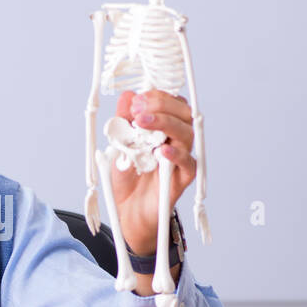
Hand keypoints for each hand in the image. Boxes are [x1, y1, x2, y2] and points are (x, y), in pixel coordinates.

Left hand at [111, 89, 195, 254]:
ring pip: (187, 134)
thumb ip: (123, 122)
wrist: (127, 210)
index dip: (157, 96)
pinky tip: (161, 151)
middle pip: (184, 113)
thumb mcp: (118, 145)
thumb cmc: (127, 178)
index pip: (172, 103)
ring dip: (165, 124)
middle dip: (162, 105)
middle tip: (139, 110)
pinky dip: (176, 155)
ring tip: (142, 124)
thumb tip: (127, 96)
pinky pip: (188, 163)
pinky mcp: (182, 179)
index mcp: (164, 128)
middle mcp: (176, 140)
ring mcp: (180, 158)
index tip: (137, 99)